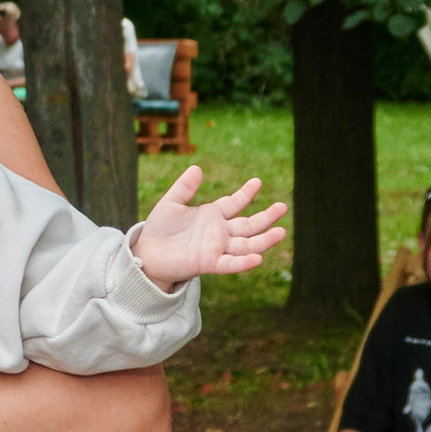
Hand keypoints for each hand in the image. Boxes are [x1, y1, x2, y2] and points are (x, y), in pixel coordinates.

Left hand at [130, 165, 288, 286]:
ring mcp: (216, 248)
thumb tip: (197, 168)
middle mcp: (218, 232)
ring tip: (281, 232)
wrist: (148, 253)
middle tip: (283, 206)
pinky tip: (258, 257)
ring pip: (246, 244)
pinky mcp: (209, 263)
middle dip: (266, 217)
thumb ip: (184, 187)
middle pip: (248, 225)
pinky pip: (230, 263)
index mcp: (211, 216)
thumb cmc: (159, 229)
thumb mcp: (171, 203)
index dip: (246, 193)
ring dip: (264, 240)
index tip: (258, 181)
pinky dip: (244, 262)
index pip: (234, 203)